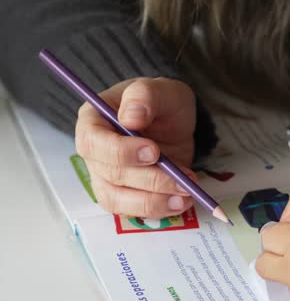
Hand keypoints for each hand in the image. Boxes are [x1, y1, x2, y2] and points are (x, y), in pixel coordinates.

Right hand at [75, 77, 197, 217]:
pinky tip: (180, 202)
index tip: (154, 152)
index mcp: (93, 120)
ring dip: (152, 202)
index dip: (120, 152)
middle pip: (110, 174)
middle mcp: (94, 151)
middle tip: (183, 180)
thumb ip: (145, 96)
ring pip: (116, 199)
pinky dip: (156, 209)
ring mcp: (105, 175)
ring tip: (185, 196)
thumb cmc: (161, 102)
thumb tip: (130, 118)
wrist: (173, 122)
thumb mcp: (161, 90)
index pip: (92, 141)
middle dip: (150, 180)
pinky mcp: (123, 194)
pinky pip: (130, 210)